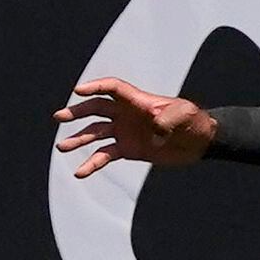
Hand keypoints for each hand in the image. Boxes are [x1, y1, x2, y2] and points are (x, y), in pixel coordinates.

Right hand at [54, 78, 212, 178]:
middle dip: (77, 112)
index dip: (95, 87)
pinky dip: (92, 163)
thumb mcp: (186, 115)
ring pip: (95, 133)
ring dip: (78, 139)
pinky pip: (104, 155)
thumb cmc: (194, 121)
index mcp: (137, 101)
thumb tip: (155, 129)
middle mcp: (126, 114)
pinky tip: (79, 172)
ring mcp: (124, 132)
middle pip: (96, 109)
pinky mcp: (127, 149)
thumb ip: (170, 118)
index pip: (112, 88)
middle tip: (60, 117)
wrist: (199, 142)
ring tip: (62, 146)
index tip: (78, 92)